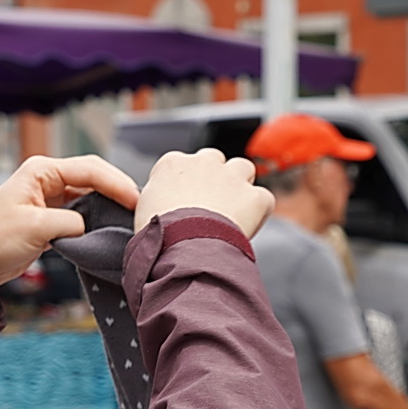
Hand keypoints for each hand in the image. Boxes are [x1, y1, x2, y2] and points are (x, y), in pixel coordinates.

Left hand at [0, 155, 139, 291]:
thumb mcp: (36, 227)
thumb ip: (71, 222)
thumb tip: (91, 227)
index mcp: (42, 171)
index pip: (91, 169)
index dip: (118, 184)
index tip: (137, 201)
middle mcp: (48, 180)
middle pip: (95, 178)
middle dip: (119, 191)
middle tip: (141, 209)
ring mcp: (51, 199)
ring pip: (92, 197)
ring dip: (110, 207)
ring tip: (131, 220)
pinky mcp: (51, 219)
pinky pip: (84, 215)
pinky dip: (99, 221)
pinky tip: (112, 231)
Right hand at [136, 148, 273, 237]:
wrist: (183, 248)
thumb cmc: (160, 234)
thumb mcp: (144, 209)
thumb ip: (156, 197)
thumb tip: (159, 206)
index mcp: (173, 164)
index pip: (183, 163)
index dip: (187, 182)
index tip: (187, 199)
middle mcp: (204, 163)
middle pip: (214, 160)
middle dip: (215, 178)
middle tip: (211, 205)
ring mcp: (231, 177)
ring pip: (243, 168)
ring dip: (240, 185)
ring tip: (233, 211)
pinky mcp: (254, 197)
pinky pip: (263, 198)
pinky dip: (259, 211)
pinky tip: (249, 226)